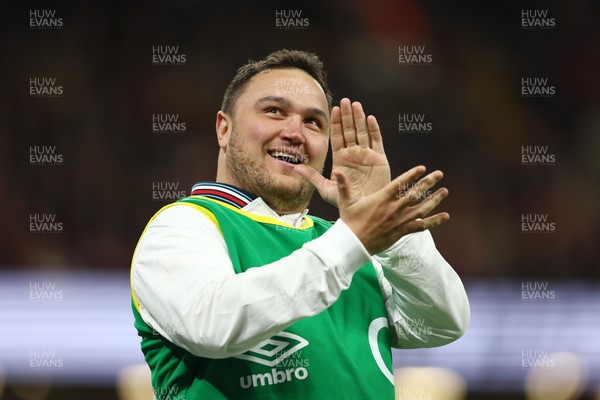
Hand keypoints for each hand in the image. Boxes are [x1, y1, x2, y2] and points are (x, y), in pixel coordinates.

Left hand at [294, 98, 390, 206]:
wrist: (364, 210)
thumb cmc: (345, 202)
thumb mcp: (326, 189)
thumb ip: (312, 177)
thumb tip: (295, 167)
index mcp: (341, 158)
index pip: (337, 136)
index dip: (336, 123)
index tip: (334, 109)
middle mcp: (354, 154)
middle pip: (350, 130)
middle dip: (347, 116)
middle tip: (345, 101)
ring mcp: (367, 155)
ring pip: (362, 132)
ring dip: (359, 118)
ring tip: (356, 105)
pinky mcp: (379, 159)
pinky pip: (376, 141)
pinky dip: (374, 130)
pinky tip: (370, 118)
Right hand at [335, 166, 449, 254]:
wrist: (353, 244)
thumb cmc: (349, 222)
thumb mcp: (346, 201)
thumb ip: (344, 185)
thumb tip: (336, 171)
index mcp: (382, 198)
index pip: (400, 183)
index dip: (412, 174)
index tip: (423, 168)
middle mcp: (394, 208)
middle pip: (415, 193)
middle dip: (429, 182)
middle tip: (439, 174)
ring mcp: (400, 221)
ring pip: (422, 208)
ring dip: (434, 199)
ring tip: (445, 191)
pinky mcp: (402, 232)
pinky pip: (421, 226)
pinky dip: (434, 221)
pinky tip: (445, 216)